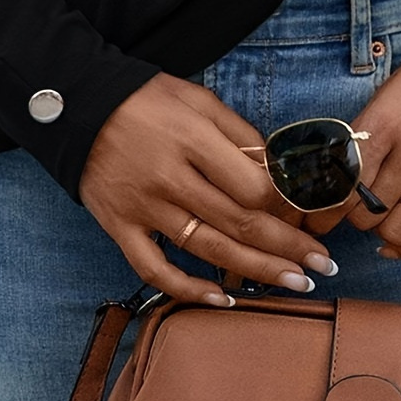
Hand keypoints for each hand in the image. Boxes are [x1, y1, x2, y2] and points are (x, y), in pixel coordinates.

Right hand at [79, 72, 337, 304]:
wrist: (78, 106)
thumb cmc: (147, 99)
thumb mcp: (200, 100)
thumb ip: (240, 134)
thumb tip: (278, 171)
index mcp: (193, 141)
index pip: (253, 187)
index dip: (287, 206)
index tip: (309, 215)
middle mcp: (170, 179)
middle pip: (241, 224)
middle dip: (289, 249)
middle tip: (322, 265)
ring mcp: (144, 208)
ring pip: (208, 251)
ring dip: (257, 272)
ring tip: (295, 283)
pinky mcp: (120, 227)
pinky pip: (155, 270)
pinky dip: (188, 290)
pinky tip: (222, 301)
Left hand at [302, 46, 400, 261]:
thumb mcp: (389, 94)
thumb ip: (366, 135)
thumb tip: (342, 175)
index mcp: (384, 123)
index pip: (343, 181)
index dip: (324, 209)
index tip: (316, 219)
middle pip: (368, 211)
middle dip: (355, 219)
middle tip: (356, 213)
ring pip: (400, 229)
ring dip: (384, 235)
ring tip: (382, 225)